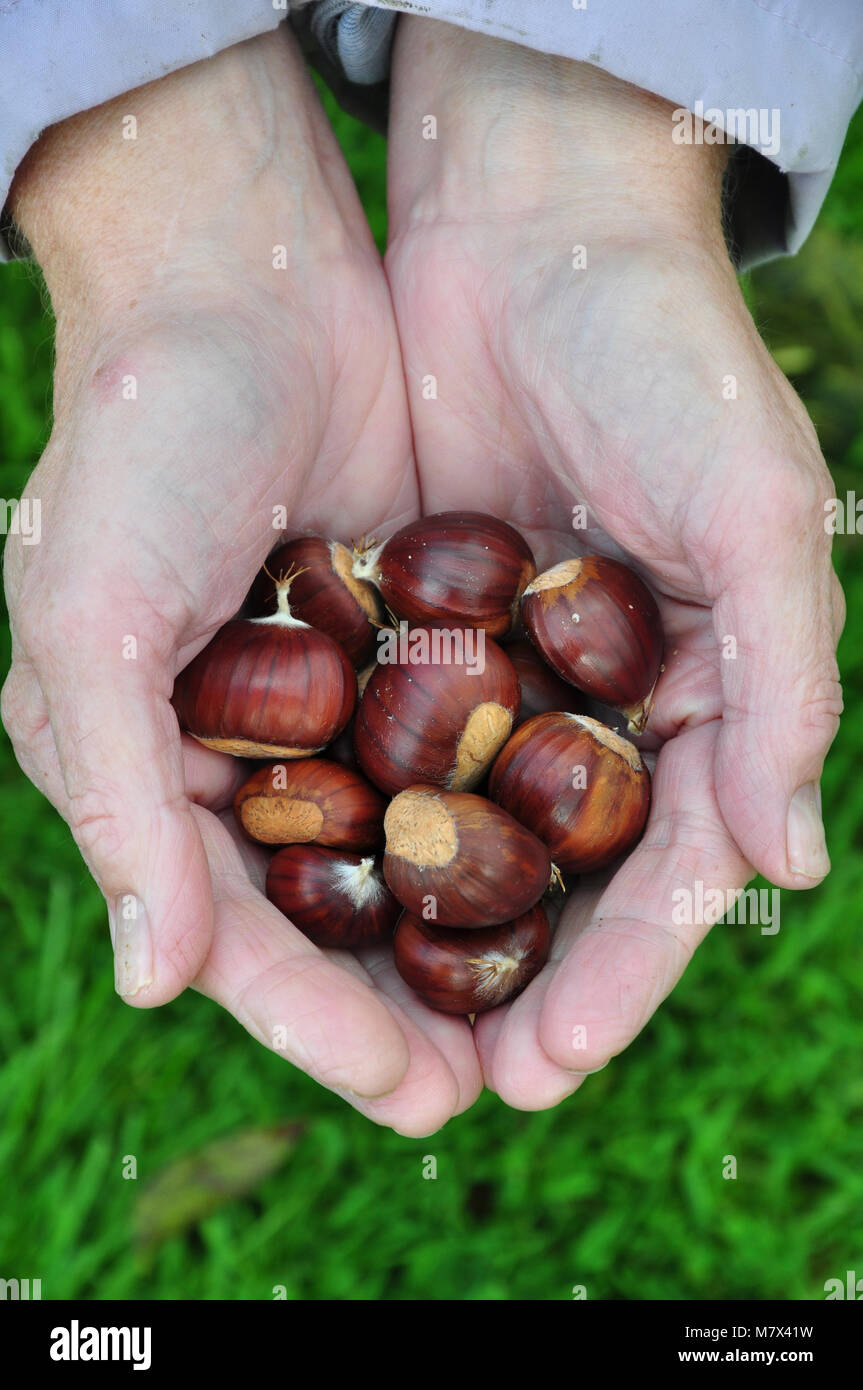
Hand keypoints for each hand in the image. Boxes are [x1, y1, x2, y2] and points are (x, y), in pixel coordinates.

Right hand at [1, 31, 480, 1133]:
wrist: (239, 287)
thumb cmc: (137, 449)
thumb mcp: (93, 621)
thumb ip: (117, 803)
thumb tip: (153, 986)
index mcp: (149, 769)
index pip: (234, 929)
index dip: (314, 1016)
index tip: (411, 1089)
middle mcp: (241, 753)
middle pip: (330, 913)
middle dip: (401, 1005)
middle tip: (490, 1091)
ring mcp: (331, 700)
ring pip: (405, 849)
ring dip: (468, 934)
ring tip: (545, 1019)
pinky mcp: (410, 643)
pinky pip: (464, 754)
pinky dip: (510, 816)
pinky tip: (573, 876)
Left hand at [385, 20, 843, 1107]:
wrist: (535, 237)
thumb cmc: (671, 366)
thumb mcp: (755, 516)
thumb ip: (787, 687)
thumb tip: (795, 862)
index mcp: (705, 696)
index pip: (669, 869)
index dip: (621, 972)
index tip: (551, 1061)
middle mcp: (606, 703)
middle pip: (561, 878)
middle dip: (515, 984)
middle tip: (455, 1089)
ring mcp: (509, 674)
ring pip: (471, 833)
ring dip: (430, 932)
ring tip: (376, 1032)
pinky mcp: (419, 630)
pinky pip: (391, 747)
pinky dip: (362, 822)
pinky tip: (317, 892)